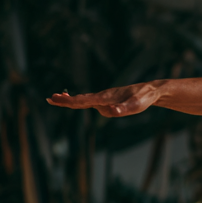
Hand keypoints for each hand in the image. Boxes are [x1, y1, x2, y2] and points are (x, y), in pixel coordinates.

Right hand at [47, 82, 163, 117]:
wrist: (151, 91)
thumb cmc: (144, 98)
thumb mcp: (136, 106)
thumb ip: (123, 109)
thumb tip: (112, 111)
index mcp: (106, 98)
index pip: (84, 100)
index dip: (69, 101)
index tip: (55, 98)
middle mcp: (104, 96)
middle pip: (81, 99)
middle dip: (65, 100)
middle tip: (50, 98)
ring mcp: (106, 97)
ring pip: (87, 101)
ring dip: (72, 100)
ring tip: (57, 97)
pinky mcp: (110, 99)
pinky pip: (93, 101)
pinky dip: (82, 100)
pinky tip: (80, 100)